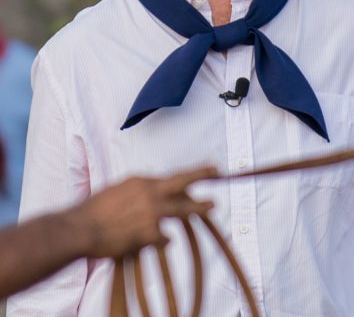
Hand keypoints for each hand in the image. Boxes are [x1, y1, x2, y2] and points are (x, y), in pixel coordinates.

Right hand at [71, 166, 215, 258]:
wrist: (77, 229)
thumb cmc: (92, 211)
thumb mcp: (117, 190)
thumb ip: (137, 190)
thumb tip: (154, 191)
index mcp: (140, 181)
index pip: (171, 177)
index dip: (189, 176)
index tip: (205, 171)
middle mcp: (149, 192)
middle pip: (183, 181)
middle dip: (202, 174)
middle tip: (217, 172)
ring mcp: (151, 211)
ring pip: (182, 208)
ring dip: (199, 207)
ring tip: (212, 205)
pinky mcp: (149, 232)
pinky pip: (163, 237)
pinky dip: (162, 240)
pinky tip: (159, 241)